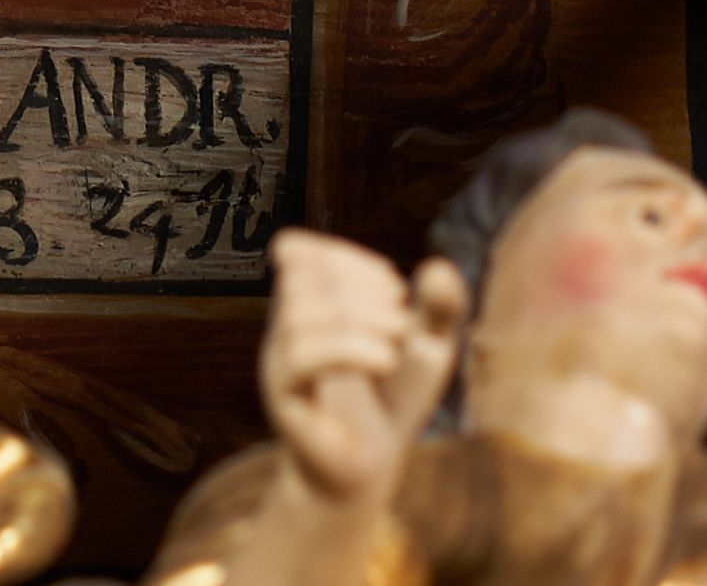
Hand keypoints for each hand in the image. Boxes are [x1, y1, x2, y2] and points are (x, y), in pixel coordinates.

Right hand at [261, 231, 468, 505]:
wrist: (370, 468)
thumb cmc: (391, 399)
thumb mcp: (425, 348)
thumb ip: (438, 308)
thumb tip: (440, 266)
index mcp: (306, 301)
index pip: (300, 250)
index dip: (347, 257)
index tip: (394, 291)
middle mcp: (283, 324)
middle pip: (302, 276)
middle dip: (360, 288)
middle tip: (401, 325)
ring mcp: (278, 360)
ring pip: (300, 315)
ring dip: (358, 321)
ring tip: (394, 351)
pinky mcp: (284, 399)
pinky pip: (298, 359)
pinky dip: (346, 349)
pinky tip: (383, 362)